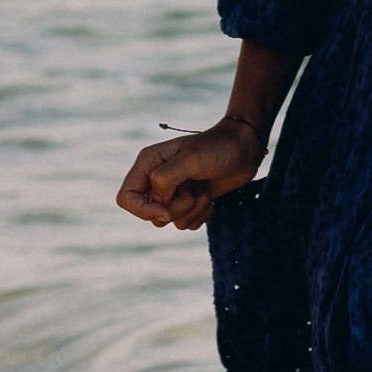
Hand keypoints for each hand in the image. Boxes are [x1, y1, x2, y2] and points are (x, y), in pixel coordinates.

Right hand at [116, 118, 262, 231]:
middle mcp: (156, 179)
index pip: (126, 197)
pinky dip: (201, 215)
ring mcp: (173, 192)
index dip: (142, 210)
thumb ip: (165, 179)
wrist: (245, 149)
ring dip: (193, 210)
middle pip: (151, 214)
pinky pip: (186, 223)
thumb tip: (157, 204)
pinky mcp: (189, 202)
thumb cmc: (218, 148)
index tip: (166, 211)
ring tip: (205, 190)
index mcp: (148, 164)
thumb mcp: (190, 159)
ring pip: (170, 221)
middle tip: (194, 189)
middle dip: (177, 208)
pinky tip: (211, 198)